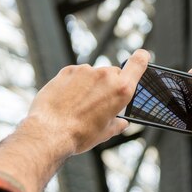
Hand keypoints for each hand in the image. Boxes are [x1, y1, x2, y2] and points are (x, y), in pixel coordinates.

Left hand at [25, 49, 148, 156]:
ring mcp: (85, 71)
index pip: (138, 63)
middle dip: (109, 85)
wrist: (49, 132)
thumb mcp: (105, 133)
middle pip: (113, 74)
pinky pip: (77, 75)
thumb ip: (117, 124)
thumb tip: (121, 123)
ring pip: (94, 75)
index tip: (142, 56)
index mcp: (121, 90)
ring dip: (90, 85)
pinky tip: (67, 100)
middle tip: (98, 103)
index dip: (142, 57)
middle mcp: (106, 76)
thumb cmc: (79, 134)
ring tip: (79, 105)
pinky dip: (75, 84)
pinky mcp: (68, 70)